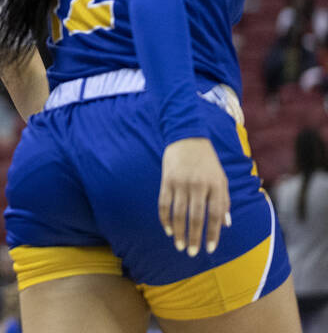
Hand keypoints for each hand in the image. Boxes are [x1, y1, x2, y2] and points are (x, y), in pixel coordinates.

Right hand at [158, 137, 230, 256]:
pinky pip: (164, 203)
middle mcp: (198, 185)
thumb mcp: (221, 178)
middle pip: (195, 217)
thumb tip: (226, 224)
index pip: (215, 215)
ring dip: (178, 231)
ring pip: (178, 213)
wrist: (187, 137)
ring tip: (179, 245)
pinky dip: (165, 218)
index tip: (209, 249)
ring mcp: (181, 182)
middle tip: (191, 252)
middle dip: (193, 237)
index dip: (213, 234)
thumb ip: (224, 201)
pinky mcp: (166, 180)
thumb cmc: (208, 162)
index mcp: (215, 186)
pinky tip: (167, 229)